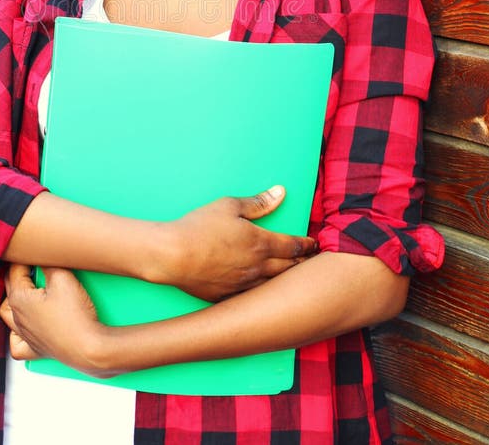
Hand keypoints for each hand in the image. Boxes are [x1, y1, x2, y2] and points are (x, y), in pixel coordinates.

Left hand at [0, 264, 111, 375]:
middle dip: (20, 272)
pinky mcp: (36, 349)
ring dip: (14, 298)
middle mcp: (17, 318)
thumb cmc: (75, 314)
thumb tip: (40, 254)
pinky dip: (17, 332)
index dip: (25, 256)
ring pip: (8, 314)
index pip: (15, 269)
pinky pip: (17, 342)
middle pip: (10, 288)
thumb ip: (48, 263)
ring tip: (29, 288)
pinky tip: (26, 324)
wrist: (88, 347)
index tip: (35, 248)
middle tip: (36, 262)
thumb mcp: (62, 277)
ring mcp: (25, 335)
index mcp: (18, 299)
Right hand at [158, 185, 317, 301]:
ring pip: (273, 285)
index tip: (315, 244)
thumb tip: (280, 192)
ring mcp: (243, 285)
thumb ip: (258, 202)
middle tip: (311, 261)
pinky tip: (264, 292)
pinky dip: (263, 292)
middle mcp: (257, 267)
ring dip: (286, 279)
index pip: (293, 246)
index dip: (306, 245)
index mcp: (261, 243)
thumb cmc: (200, 227)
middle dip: (302, 263)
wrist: (173, 255)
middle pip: (289, 268)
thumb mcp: (229, 206)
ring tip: (293, 276)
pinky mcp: (228, 297)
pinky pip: (252, 296)